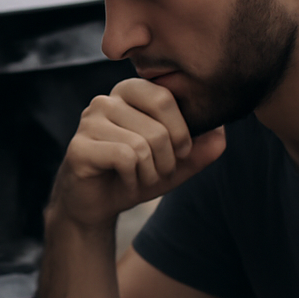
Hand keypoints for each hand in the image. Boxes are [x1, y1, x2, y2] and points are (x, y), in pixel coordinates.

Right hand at [49, 78, 225, 229]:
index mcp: (130, 93)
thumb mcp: (177, 163)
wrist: (98, 204)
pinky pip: (124, 158)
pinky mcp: (78, 147)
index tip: (179, 154)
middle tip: (157, 173)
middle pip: (157, 128)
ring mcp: (88, 122)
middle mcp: (106, 101)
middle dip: (167, 161)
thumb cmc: (136, 174)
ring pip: (142, 146)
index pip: (165, 97)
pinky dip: (133, 179)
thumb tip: (220, 132)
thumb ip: (201, 148)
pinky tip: (124, 182)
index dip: (181, 133)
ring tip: (139, 178)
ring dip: (149, 173)